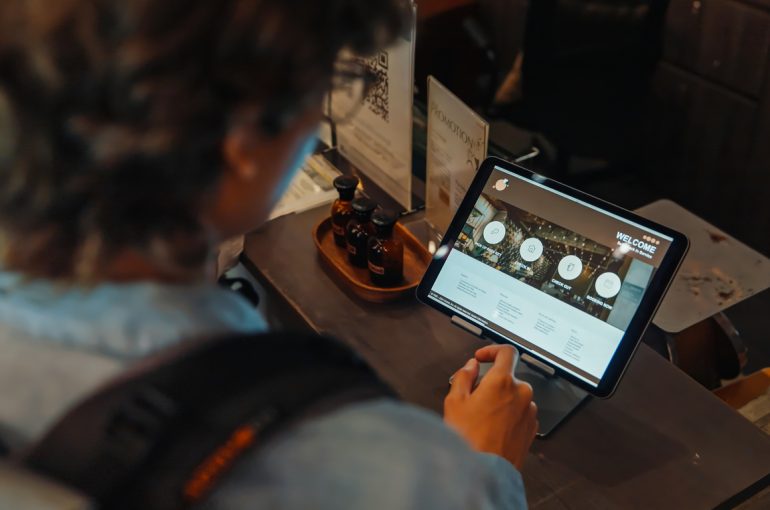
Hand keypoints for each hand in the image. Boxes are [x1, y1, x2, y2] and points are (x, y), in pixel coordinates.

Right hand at [443, 345, 537, 469]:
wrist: (485, 471)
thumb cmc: (470, 439)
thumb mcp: (454, 401)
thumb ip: (464, 376)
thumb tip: (471, 367)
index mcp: (502, 381)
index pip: (507, 352)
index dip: (493, 350)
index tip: (483, 357)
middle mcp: (521, 393)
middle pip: (508, 376)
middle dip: (492, 382)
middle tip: (475, 395)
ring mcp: (529, 411)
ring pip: (515, 395)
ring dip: (502, 399)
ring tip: (483, 416)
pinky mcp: (533, 427)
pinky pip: (521, 411)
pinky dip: (509, 413)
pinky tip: (493, 427)